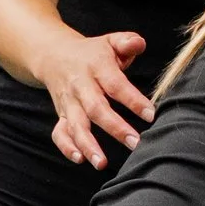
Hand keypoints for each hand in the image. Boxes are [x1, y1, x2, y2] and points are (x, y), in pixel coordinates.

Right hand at [41, 28, 153, 167]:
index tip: (150, 114)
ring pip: (76, 125)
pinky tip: (81, 159)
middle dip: (115, 128)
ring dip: (88, 145)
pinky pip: (60, 133)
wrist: (54, 55)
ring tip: (102, 163)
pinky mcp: (61, 115)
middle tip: (135, 143)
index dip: (132, 99)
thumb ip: (127, 42)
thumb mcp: (110, 42)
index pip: (115, 84)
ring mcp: (69, 103)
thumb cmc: (92, 53)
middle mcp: (80, 86)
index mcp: (96, 67)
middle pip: (96, 109)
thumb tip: (140, 44)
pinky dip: (67, 147)